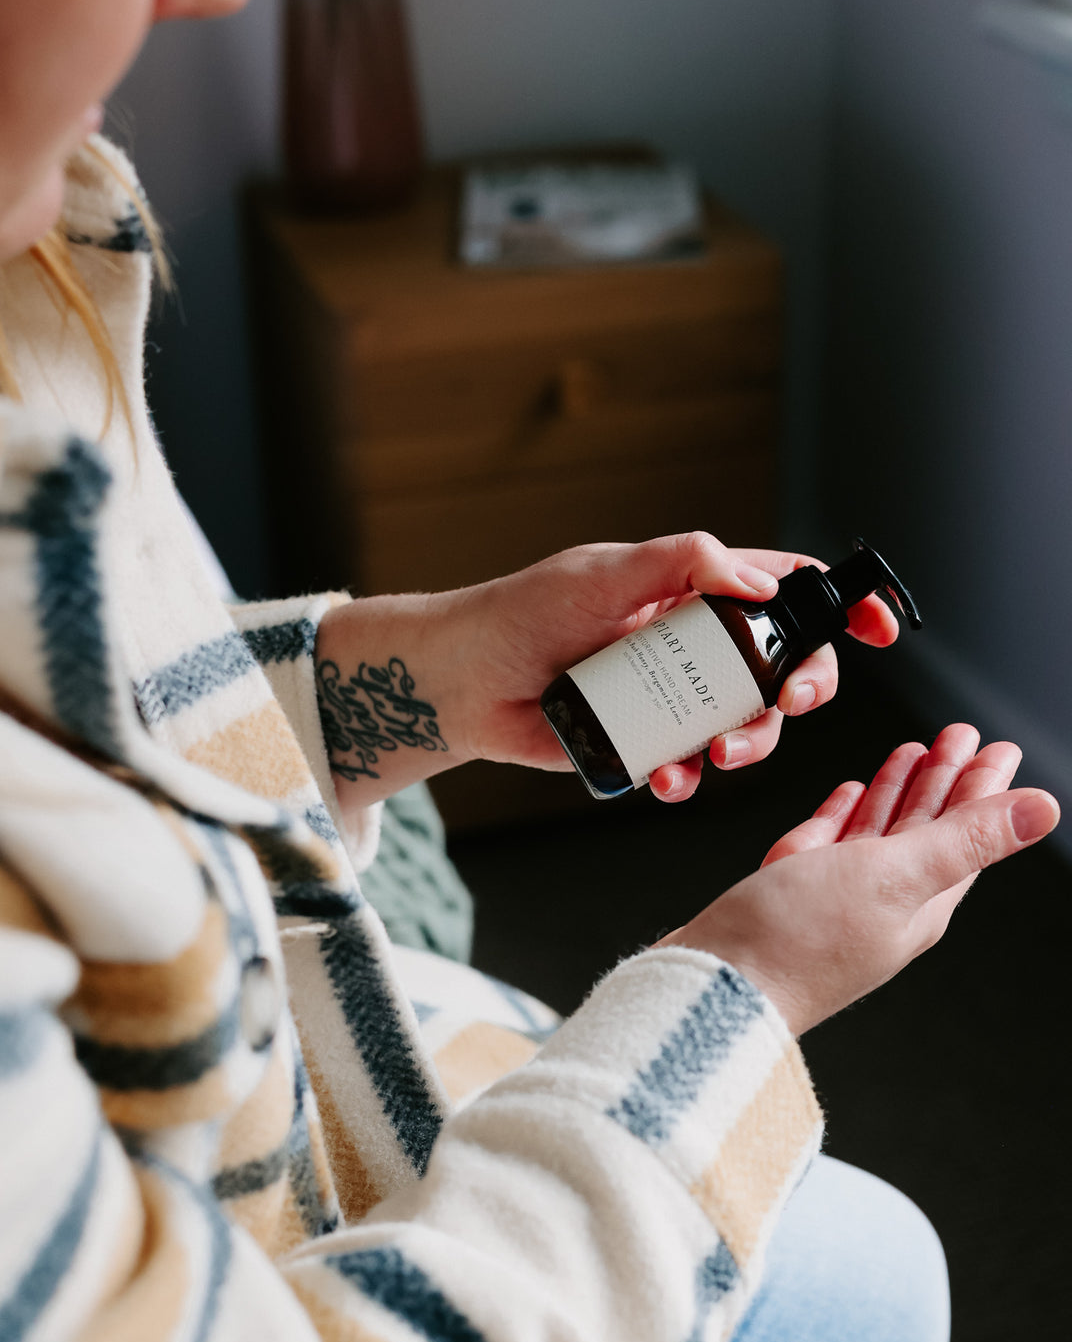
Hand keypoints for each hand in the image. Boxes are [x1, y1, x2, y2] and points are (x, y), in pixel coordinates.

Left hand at [458, 533, 898, 800]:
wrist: (462, 683)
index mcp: (694, 593)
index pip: (785, 590)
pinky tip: (669, 779)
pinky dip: (691, 778)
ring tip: (716, 755)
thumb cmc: (523, 613)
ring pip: (747, 725)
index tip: (878, 626)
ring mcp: (672, 699)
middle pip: (783, 666)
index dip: (840, 604)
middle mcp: (692, 646)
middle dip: (804, 686)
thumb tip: (760, 581)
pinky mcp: (645, 745)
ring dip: (751, 744)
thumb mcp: (603, 573)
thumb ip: (683, 562)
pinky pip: (692, 768)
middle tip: (790, 700)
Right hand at [659, 724, 1059, 1033]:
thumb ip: (967, 839)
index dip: (986, 786)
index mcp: (921, 901)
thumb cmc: (797, 945)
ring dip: (900, 789)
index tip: (999, 747)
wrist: (714, 986)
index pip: (970, 833)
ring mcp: (838, 898)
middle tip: (960, 735)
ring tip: (915, 751)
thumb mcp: (896, 876)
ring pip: (881, 832)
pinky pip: (830, 843)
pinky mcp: (793, 892)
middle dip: (946, 778)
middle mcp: (885, 899)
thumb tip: (1044, 811)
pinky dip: (845, 813)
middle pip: (929, 828)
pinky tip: (850, 795)